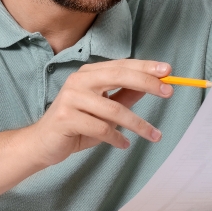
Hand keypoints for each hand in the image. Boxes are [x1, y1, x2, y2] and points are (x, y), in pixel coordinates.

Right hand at [19, 59, 173, 167]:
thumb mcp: (105, 110)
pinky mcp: (66, 118)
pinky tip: (124, 144)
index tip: (168, 71)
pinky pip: (100, 128)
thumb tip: (154, 86)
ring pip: (113, 109)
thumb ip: (125, 96)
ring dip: (137, 124)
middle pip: (118, 76)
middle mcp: (79, 80)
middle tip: (169, 92)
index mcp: (89, 74)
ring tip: (154, 135)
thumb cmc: (77, 125)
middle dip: (146, 83)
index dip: (145, 67)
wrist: (43, 143)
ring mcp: (71, 98)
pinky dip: (116, 138)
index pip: (121, 66)